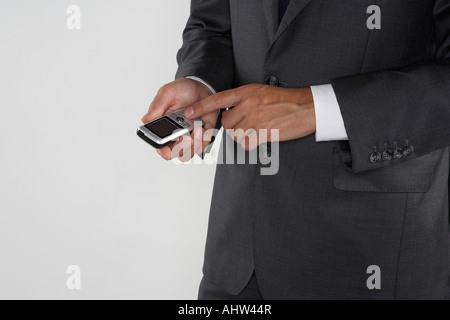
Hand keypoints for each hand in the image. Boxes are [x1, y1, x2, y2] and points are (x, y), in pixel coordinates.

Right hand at [142, 78, 217, 160]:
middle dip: (181, 148)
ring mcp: (189, 135)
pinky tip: (203, 128)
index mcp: (163, 126)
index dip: (162, 150)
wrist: (202, 86)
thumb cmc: (182, 90)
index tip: (165, 149)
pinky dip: (204, 139)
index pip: (159, 145)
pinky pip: (203, 144)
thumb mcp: (168, 92)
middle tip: (185, 138)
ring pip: (190, 151)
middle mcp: (175, 134)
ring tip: (197, 128)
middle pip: (176, 153)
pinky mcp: (202, 135)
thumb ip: (158, 105)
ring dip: (195, 143)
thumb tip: (146, 119)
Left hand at [184, 84, 315, 149]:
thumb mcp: (262, 93)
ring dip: (244, 136)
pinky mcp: (263, 132)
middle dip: (234, 127)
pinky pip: (246, 144)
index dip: (201, 107)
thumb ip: (244, 100)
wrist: (308, 107)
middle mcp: (249, 103)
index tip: (189, 112)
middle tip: (249, 125)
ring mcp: (256, 118)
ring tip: (259, 129)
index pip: (218, 99)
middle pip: (226, 123)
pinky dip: (251, 144)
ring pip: (236, 134)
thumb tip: (230, 114)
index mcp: (248, 92)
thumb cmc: (287, 101)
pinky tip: (263, 137)